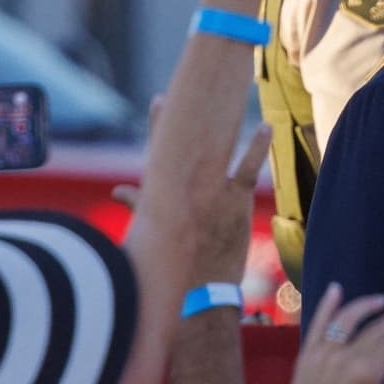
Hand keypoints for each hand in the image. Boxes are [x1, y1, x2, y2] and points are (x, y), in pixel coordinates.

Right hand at [112, 98, 265, 285]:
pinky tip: (265, 129)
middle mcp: (186, 189)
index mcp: (166, 193)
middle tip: (188, 91)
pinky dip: (256, 147)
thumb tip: (119, 191)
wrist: (196, 292)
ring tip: (234, 101)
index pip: (161, 152)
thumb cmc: (175, 264)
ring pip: (217, 151)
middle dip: (185, 119)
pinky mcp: (234, 201)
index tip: (162, 101)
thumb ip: (139, 206)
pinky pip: (246, 168)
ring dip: (225, 125)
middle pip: (186, 145)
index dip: (161, 126)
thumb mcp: (153, 231)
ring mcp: (211, 191)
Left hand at [259, 284, 383, 383]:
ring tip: (381, 301)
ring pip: (347, 320)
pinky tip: (336, 289)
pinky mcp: (307, 354)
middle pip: (375, 329)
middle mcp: (345, 357)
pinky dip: (327, 305)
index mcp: (366, 373)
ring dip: (366, 306)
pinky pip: (317, 324)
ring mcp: (323, 353)